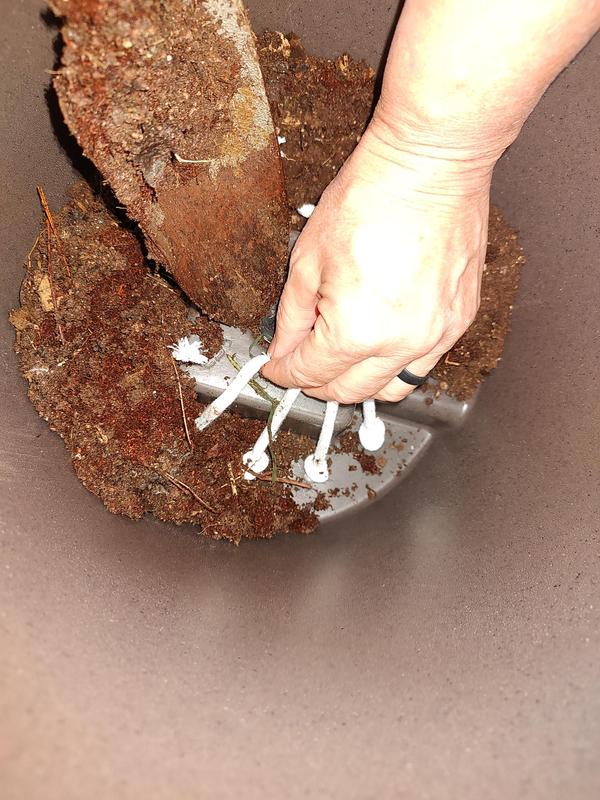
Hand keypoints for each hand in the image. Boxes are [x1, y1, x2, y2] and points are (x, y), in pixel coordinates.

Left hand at [261, 117, 493, 403]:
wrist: (431, 165)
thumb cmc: (371, 197)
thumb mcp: (309, 257)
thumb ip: (293, 313)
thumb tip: (284, 346)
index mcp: (357, 330)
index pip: (311, 372)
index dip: (284, 373)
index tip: (275, 368)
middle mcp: (402, 344)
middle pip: (350, 391)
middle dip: (317, 384)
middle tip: (301, 367)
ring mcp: (437, 336)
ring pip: (392, 388)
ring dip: (360, 383)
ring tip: (341, 362)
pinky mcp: (461, 321)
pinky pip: (424, 363)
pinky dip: (396, 364)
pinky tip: (380, 343)